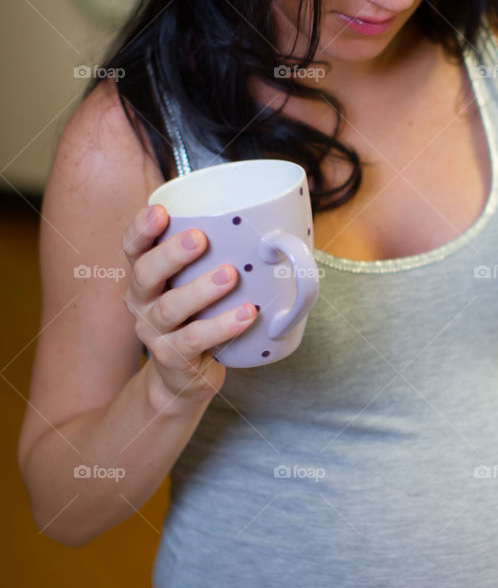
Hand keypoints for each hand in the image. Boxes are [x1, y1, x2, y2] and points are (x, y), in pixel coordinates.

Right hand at [121, 202, 255, 409]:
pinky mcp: (174, 358)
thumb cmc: (197, 316)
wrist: (184, 376)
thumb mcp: (197, 284)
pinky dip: (222, 325)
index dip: (141, 228)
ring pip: (171, 308)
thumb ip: (217, 258)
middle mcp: (142, 302)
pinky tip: (247, 314)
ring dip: (200, 289)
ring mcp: (155, 333)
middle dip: (171, 254)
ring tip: (230, 275)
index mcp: (147, 276)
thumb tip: (275, 231)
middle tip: (199, 238)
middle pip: (145, 273)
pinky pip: (196, 340)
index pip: (133, 248)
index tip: (161, 211)